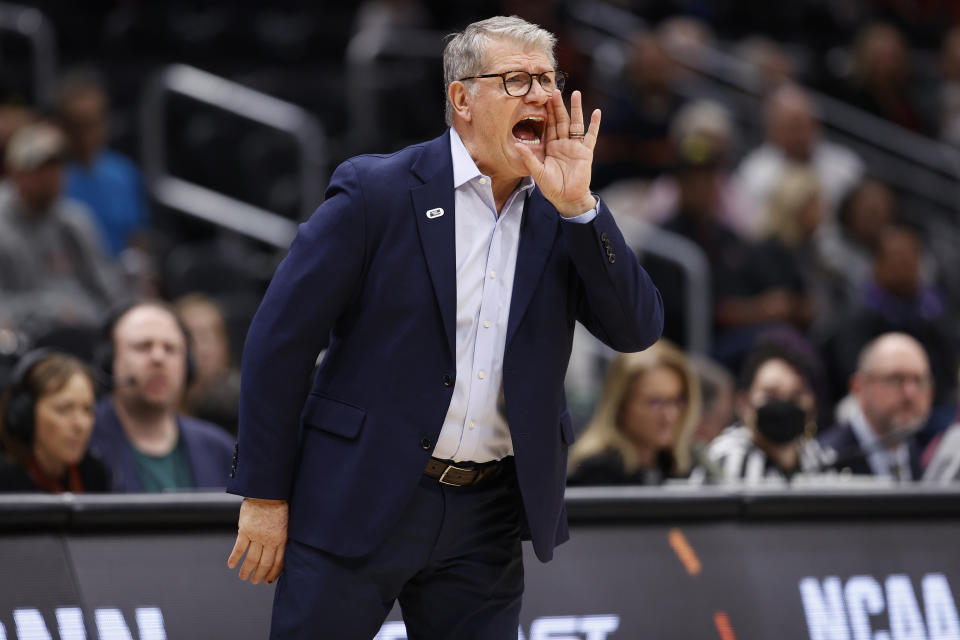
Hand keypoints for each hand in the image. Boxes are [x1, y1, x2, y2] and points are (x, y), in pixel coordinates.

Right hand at [227, 497, 287, 584]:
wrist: (267, 491)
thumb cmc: (278, 505)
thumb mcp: (285, 523)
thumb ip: (281, 536)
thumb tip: (278, 548)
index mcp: (282, 538)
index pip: (278, 562)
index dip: (273, 573)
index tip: (268, 580)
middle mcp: (270, 540)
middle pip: (264, 563)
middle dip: (259, 575)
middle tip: (255, 581)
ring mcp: (257, 536)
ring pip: (252, 559)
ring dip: (246, 570)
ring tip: (243, 577)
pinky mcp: (245, 531)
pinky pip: (239, 548)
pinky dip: (235, 558)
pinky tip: (231, 565)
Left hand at [515, 90, 600, 216]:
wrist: (567, 198)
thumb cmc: (552, 187)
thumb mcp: (538, 172)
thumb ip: (529, 158)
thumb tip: (518, 145)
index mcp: (550, 147)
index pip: (548, 126)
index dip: (546, 113)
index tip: (543, 99)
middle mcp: (562, 144)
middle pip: (560, 120)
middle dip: (558, 106)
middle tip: (555, 90)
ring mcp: (575, 147)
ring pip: (575, 124)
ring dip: (576, 109)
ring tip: (576, 94)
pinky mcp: (586, 152)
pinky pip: (591, 136)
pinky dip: (594, 125)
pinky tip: (597, 112)